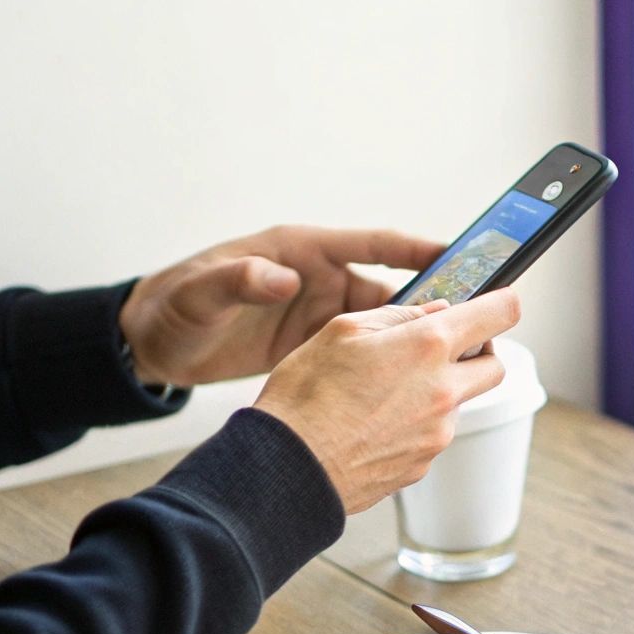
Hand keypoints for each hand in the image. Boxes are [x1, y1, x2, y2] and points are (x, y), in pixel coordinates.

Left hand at [118, 225, 443, 387]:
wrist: (154, 344)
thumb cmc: (174, 303)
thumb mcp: (202, 291)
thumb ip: (239, 279)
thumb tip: (279, 278)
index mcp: (302, 252)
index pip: (374, 245)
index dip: (418, 248)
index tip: (459, 252)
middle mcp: (320, 281)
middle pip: (392, 291)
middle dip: (435, 303)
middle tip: (479, 318)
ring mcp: (320, 317)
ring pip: (385, 329)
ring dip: (415, 342)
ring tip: (456, 360)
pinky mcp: (315, 348)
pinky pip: (364, 357)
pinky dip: (388, 370)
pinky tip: (411, 388)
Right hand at [253, 289, 521, 513]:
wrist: (286, 468)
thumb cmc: (305, 396)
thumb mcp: (343, 331)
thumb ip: (398, 315)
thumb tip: (436, 311)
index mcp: (428, 346)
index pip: (499, 314)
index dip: (502, 304)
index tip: (497, 303)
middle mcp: (444, 392)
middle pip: (494, 367)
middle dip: (477, 354)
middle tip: (440, 349)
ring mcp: (437, 434)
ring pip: (458, 403)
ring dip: (436, 391)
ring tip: (381, 392)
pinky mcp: (423, 465)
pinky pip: (432, 435)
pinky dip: (414, 424)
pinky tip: (373, 422)